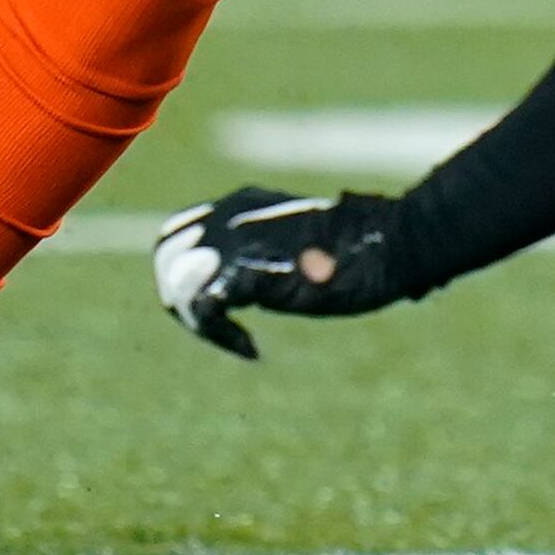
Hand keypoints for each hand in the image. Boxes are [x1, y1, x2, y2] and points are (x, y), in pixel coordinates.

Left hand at [153, 184, 406, 358]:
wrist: (389, 242)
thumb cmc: (359, 248)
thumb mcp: (300, 241)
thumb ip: (267, 250)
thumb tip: (250, 277)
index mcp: (240, 204)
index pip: (179, 233)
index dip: (185, 272)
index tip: (222, 306)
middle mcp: (228, 215)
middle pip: (165, 254)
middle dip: (181, 296)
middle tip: (219, 328)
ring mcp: (233, 241)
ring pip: (175, 281)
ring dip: (197, 320)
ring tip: (236, 339)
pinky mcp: (246, 271)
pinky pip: (202, 308)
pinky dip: (221, 337)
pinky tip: (252, 350)